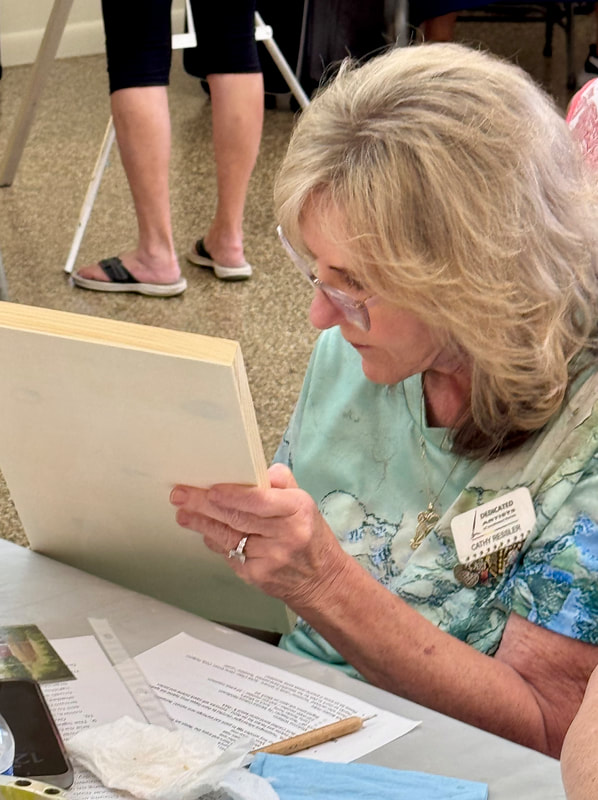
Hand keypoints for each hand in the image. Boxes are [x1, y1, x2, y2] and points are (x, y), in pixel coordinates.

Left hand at [170, 463, 349, 608]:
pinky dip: (215, 541)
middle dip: (203, 505)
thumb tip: (257, 471)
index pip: (259, 500)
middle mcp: (285, 534)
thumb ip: (281, 483)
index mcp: (297, 510)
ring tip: (183, 512)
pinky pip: (230, 554)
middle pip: (237, 517)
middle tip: (180, 495)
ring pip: (228, 537)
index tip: (210, 489)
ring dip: (201, 523)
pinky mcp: (258, 576)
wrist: (320, 579)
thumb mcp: (305, 502)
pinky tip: (204, 532)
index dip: (231, 495)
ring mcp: (270, 558)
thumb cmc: (309, 536)